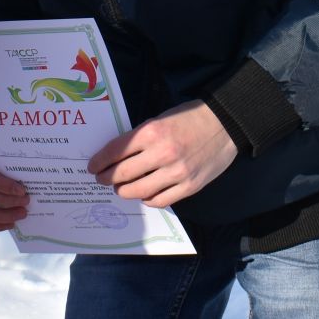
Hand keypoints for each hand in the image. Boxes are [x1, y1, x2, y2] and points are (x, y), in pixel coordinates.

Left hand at [89, 100, 236, 208]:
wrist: (226, 124)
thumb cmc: (190, 117)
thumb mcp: (161, 119)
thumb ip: (141, 137)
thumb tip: (119, 155)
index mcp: (152, 132)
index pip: (115, 151)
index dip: (99, 161)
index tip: (92, 167)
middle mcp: (162, 154)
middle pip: (123, 174)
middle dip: (107, 178)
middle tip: (101, 179)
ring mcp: (176, 173)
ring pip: (139, 191)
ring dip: (124, 191)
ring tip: (121, 189)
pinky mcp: (189, 186)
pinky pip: (161, 200)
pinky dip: (148, 199)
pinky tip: (145, 194)